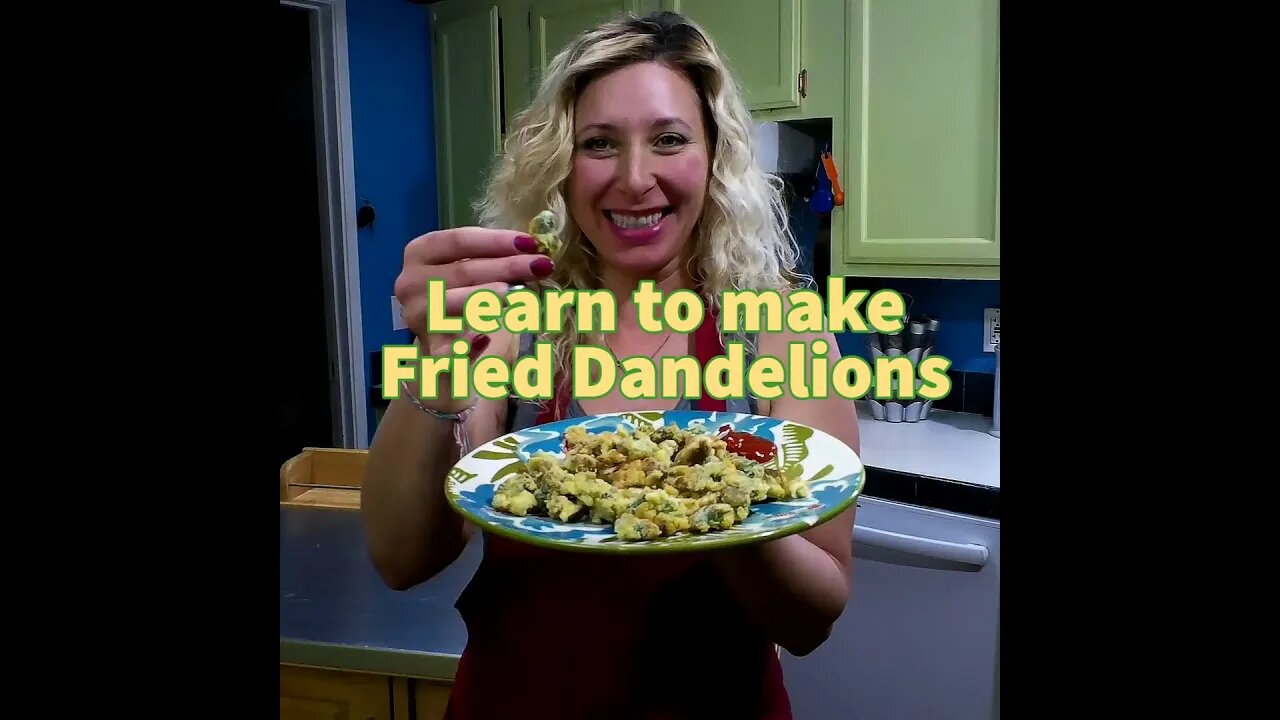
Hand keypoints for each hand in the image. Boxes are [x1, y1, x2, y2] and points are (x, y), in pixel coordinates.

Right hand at [393, 227, 553, 411]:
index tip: (531, 243)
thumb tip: (533, 248)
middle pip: (463, 270)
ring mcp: (418, 317)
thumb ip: (493, 256)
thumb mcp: (470, 267)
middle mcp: (411, 283)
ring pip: (455, 303)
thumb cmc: (460, 293)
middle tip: (542, 266)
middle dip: (507, 267)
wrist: (442, 338)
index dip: (496, 241)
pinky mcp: (430, 349)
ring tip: (519, 296)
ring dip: (487, 298)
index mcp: (419, 253)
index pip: (458, 240)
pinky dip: (466, 344)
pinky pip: (449, 347)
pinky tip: (485, 340)